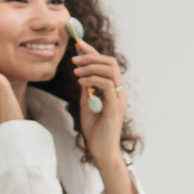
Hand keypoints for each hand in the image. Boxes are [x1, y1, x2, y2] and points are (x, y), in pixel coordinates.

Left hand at [72, 37, 128, 165]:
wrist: (101, 150)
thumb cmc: (95, 129)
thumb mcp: (87, 103)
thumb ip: (87, 88)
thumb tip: (81, 71)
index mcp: (114, 89)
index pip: (105, 64)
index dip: (92, 52)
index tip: (78, 43)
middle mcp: (119, 91)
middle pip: (110, 62)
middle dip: (91, 56)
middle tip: (73, 58)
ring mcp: (119, 98)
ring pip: (110, 70)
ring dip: (90, 67)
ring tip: (75, 71)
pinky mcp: (115, 106)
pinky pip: (106, 85)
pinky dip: (92, 79)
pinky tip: (80, 82)